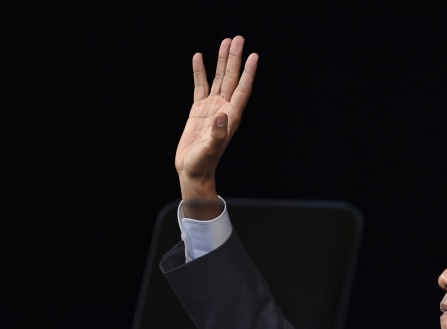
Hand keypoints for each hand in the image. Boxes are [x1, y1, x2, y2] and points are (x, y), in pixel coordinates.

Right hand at [175, 35, 258, 210]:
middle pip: (232, 79)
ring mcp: (212, 108)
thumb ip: (217, 134)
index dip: (248, 73)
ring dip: (222, 61)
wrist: (192, 170)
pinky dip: (200, 72)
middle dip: (235, 59)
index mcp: (231, 117)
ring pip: (219, 79)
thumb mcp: (210, 149)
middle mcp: (224, 109)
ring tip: (225, 42)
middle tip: (238, 39)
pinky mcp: (199, 110)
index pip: (242, 90)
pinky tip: (198, 57)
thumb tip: (221, 116)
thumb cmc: (203, 163)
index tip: (253, 56)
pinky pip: (200, 86)